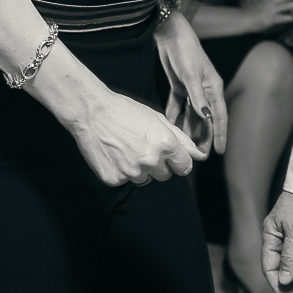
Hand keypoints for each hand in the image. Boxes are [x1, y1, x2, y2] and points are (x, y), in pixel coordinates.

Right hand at [67, 91, 198, 186]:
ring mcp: (131, 172)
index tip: (171, 156)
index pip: (185, 167)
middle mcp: (151, 160)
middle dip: (159, 164)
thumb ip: (183, 140)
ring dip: (140, 169)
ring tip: (127, 148)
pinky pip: (126, 181)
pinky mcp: (114, 179)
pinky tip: (115, 154)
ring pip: (145, 179)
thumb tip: (201, 155)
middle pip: (165, 175)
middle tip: (143, 145)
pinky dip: (122, 171)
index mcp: (166, 144)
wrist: (91, 112)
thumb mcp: (158, 119)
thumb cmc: (126, 111)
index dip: (178, 161)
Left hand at [155, 12, 227, 157]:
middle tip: (198, 155)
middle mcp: (204, 90)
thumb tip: (207, 118)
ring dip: (188, 127)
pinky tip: (171, 125)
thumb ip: (198, 97)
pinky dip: (175, 115)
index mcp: (213, 88)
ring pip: (191, 113)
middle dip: (203, 136)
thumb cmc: (185, 51)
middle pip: (205, 118)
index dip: (219, 134)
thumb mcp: (191, 75)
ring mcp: (191, 88)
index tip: (219, 151)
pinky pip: (178, 105)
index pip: (219, 116)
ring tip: (184, 144)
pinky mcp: (178, 84)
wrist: (170, 33)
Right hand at [243, 0, 292, 31]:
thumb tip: (282, 1)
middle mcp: (271, 2)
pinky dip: (287, 17)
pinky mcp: (269, 19)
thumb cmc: (252, 12)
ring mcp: (270, 10)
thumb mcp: (263, 3)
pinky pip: (280, 18)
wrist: (242, 18)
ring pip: (285, 5)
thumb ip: (272, 1)